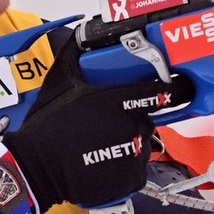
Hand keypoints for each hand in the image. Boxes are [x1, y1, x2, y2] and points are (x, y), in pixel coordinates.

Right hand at [4, 37, 190, 210]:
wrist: (37, 168)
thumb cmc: (48, 126)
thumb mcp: (59, 83)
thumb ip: (74, 56)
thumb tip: (80, 35)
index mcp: (120, 100)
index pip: (162, 93)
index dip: (173, 91)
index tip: (177, 90)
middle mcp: (133, 125)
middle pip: (146, 120)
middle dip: (131, 121)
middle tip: (106, 128)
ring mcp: (135, 153)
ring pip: (142, 145)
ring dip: (127, 146)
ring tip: (99, 148)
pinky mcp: (133, 177)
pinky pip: (137, 169)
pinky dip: (124, 168)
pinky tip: (102, 164)